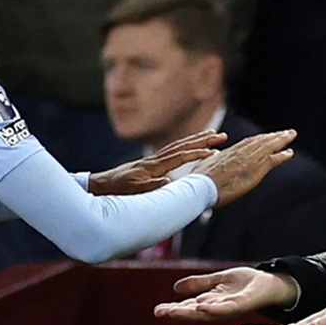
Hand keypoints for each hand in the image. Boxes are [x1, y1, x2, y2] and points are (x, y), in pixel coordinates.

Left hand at [87, 130, 226, 195]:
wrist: (103, 184)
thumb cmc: (118, 188)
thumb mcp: (133, 190)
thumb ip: (151, 185)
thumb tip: (169, 180)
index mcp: (154, 166)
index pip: (180, 157)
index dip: (196, 154)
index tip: (213, 152)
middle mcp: (156, 159)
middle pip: (183, 146)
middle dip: (203, 140)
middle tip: (222, 135)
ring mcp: (154, 159)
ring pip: (179, 146)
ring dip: (197, 140)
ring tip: (213, 135)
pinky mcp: (152, 162)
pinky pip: (173, 151)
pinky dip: (186, 146)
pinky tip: (192, 146)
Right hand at [154, 267, 297, 320]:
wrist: (268, 284)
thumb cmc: (244, 284)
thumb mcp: (218, 280)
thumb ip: (199, 284)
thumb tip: (176, 289)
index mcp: (211, 302)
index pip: (188, 306)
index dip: (174, 308)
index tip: (157, 310)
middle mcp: (217, 308)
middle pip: (194, 312)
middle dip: (177, 312)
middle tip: (159, 312)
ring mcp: (229, 308)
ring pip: (206, 312)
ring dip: (189, 312)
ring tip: (173, 311)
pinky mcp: (241, 304)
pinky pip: (225, 308)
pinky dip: (212, 308)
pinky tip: (201, 306)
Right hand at [192, 130, 295, 205]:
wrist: (202, 186)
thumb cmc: (199, 180)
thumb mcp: (203, 165)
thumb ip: (211, 159)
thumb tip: (214, 154)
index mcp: (230, 152)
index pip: (249, 142)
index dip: (261, 139)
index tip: (269, 136)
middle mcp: (241, 153)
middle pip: (261, 140)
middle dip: (274, 135)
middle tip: (287, 132)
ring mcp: (249, 160)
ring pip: (269, 146)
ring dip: (282, 140)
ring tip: (291, 135)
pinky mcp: (255, 170)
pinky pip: (272, 160)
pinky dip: (282, 155)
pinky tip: (290, 153)